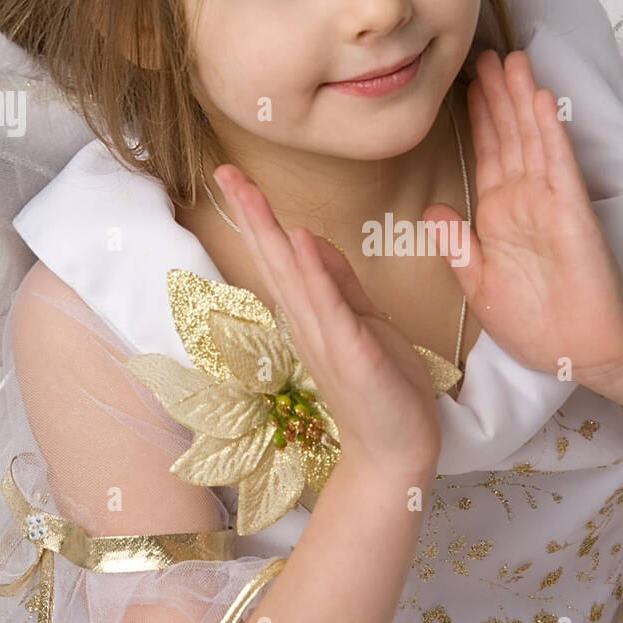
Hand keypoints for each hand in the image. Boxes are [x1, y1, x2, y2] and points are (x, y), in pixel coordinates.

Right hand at [212, 166, 440, 475]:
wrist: (399, 451)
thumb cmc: (386, 389)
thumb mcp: (364, 323)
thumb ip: (339, 284)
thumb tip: (307, 238)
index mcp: (314, 316)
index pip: (281, 258)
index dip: (258, 216)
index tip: (234, 176)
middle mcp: (310, 325)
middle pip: (274, 262)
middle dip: (251, 214)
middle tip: (224, 171)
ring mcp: (327, 340)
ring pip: (293, 279)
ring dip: (270, 234)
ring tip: (247, 191)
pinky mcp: (353, 355)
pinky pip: (331, 309)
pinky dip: (314, 275)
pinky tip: (298, 242)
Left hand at [423, 49, 622, 385]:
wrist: (579, 352)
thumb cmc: (533, 325)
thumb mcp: (479, 286)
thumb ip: (458, 247)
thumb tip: (434, 211)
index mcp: (498, 215)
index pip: (486, 154)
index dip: (477, 118)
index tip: (466, 83)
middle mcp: (523, 200)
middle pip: (508, 135)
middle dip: (497, 94)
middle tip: (486, 52)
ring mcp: (548, 201)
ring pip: (531, 137)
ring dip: (521, 97)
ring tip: (512, 58)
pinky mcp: (570, 210)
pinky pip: (557, 162)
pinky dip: (548, 129)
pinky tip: (539, 97)